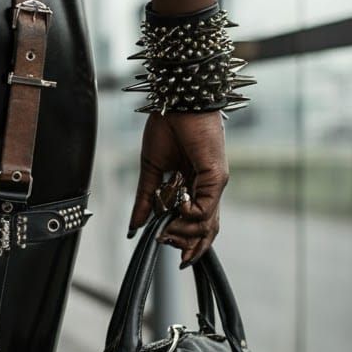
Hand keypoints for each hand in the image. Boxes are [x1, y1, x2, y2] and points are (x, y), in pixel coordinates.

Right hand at [127, 111, 228, 268]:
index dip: (185, 241)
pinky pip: (204, 208)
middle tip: (165, 243)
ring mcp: (214, 184)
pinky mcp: (216, 177)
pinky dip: (188, 214)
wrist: (177, 103)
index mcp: (193, 186)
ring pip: (206, 225)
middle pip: (205, 230)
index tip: (167, 248)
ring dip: (184, 233)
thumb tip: (134, 225)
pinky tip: (176, 206)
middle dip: (187, 245)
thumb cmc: (167, 129)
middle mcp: (207, 188)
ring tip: (166, 231)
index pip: (195, 223)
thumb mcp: (150, 169)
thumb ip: (144, 199)